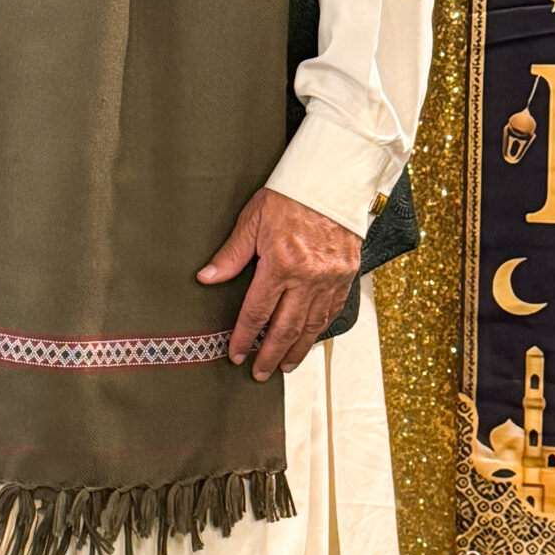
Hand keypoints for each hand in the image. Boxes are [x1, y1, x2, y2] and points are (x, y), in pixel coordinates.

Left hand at [197, 188, 359, 381]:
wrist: (333, 180)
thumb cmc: (291, 196)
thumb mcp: (253, 219)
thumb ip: (231, 254)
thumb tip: (207, 278)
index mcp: (281, 265)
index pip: (258, 313)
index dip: (245, 338)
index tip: (236, 354)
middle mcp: (308, 278)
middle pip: (286, 328)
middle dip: (270, 355)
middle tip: (260, 373)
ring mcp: (331, 279)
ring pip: (312, 325)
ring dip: (297, 350)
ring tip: (285, 366)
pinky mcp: (347, 275)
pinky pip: (333, 311)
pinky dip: (320, 330)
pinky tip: (310, 340)